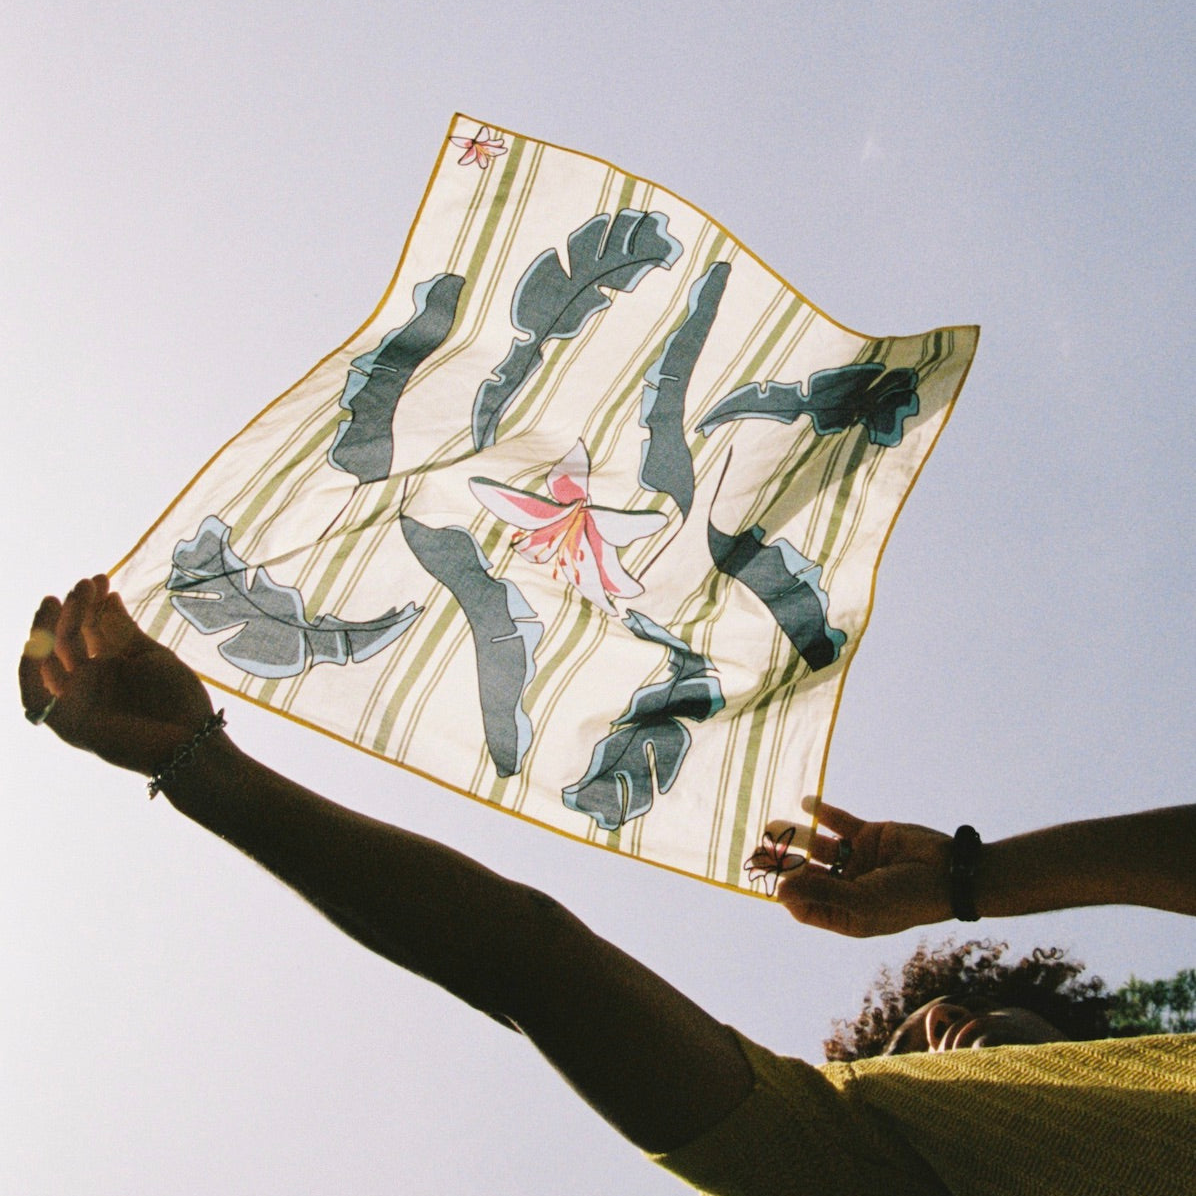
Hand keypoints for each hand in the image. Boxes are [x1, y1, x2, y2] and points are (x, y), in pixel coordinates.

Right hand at [20, 575, 213, 775]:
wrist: (191, 739)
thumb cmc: (179, 699)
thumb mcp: (150, 656)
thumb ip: (123, 630)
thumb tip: (107, 596)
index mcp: (111, 666)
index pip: (90, 629)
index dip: (92, 603)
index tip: (101, 579)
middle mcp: (90, 682)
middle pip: (69, 639)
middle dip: (75, 609)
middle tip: (86, 583)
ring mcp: (77, 702)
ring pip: (49, 661)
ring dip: (50, 628)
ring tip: (62, 598)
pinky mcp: (67, 724)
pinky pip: (35, 699)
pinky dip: (28, 672)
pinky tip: (34, 642)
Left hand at [776, 803, 952, 936]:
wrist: (951, 871)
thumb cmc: (907, 897)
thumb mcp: (862, 901)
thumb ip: (820, 893)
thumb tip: (780, 891)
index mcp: (846, 913)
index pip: (805, 905)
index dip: (787, 894)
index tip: (772, 880)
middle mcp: (847, 886)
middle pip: (805, 874)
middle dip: (781, 864)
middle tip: (754, 852)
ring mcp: (857, 860)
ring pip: (817, 846)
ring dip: (794, 835)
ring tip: (770, 825)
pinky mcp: (868, 835)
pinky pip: (839, 822)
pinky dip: (823, 812)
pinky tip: (806, 802)